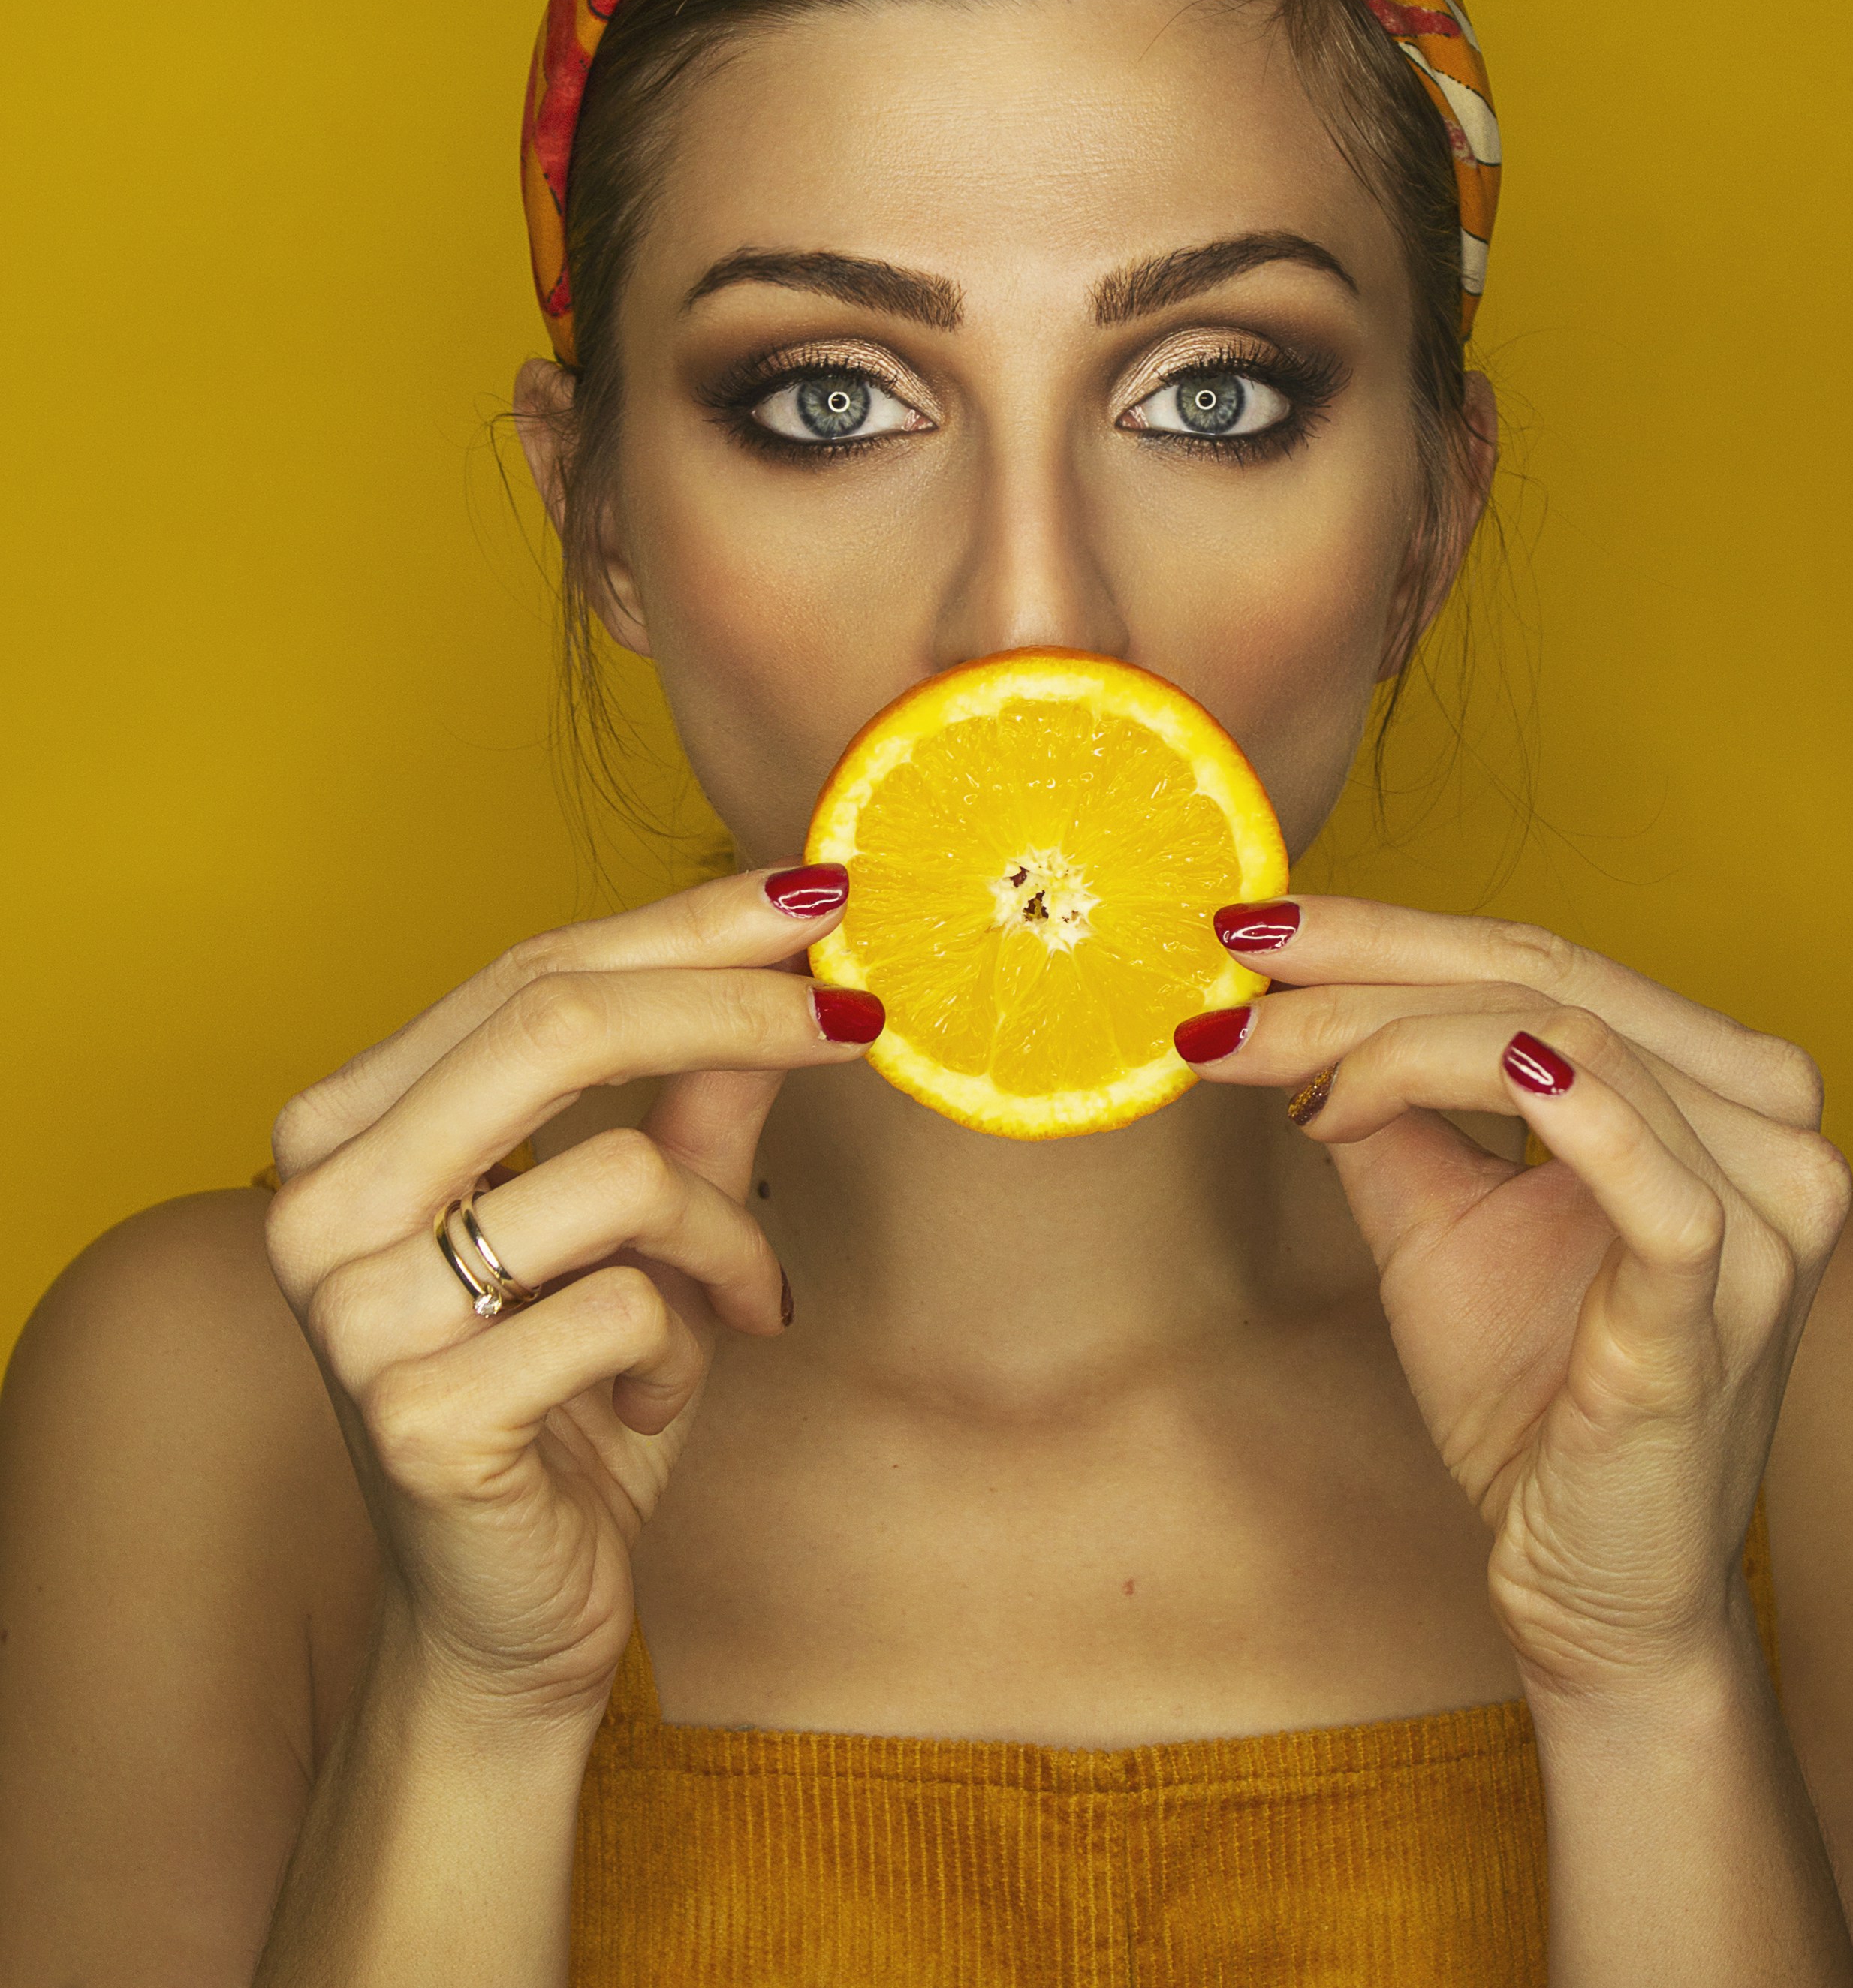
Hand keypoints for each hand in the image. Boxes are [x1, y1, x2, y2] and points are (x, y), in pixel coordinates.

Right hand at [262, 866, 879, 1726]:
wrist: (501, 1627)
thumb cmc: (569, 1405)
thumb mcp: (643, 1229)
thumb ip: (696, 1097)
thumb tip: (798, 955)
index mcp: (348, 1124)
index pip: (531, 969)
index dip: (687, 925)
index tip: (820, 897)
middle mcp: (320, 1199)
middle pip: (558, 1023)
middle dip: (736, 1007)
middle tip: (861, 1020)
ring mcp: (354, 1310)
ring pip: (622, 1172)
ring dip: (727, 1239)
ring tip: (737, 1304)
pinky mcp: (417, 1417)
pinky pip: (626, 1311)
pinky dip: (683, 1350)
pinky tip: (647, 1406)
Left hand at [1176, 904, 1852, 1699]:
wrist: (1594, 1589)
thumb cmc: (1532, 1398)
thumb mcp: (1439, 1212)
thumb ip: (1386, 1098)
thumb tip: (1278, 993)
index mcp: (1718, 1086)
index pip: (1542, 958)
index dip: (1385, 929)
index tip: (1248, 923)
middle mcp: (1769, 1125)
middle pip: (1547, 979)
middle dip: (1364, 969)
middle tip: (1231, 969)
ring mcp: (1768, 1213)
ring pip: (1570, 1045)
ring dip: (1396, 1037)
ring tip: (1274, 1061)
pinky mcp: (1730, 1305)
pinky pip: (1660, 1185)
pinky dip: (1571, 1110)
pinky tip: (1494, 1067)